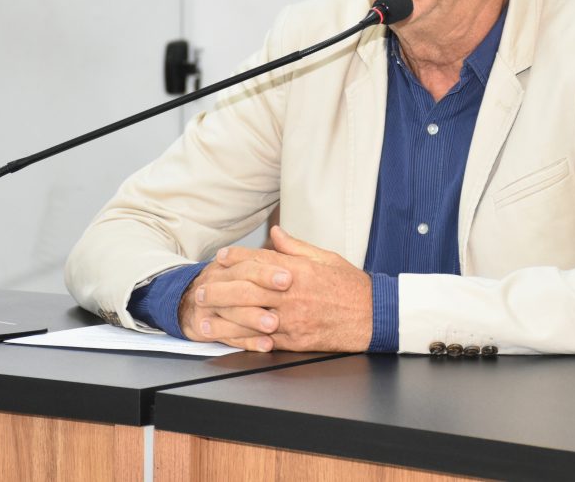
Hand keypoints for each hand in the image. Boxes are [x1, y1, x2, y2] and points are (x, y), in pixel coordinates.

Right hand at [178, 245, 291, 351]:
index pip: (249, 264)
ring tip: (274, 324)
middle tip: (283, 300)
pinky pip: (227, 336)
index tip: (288, 277)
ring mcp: (208, 306)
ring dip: (253, 318)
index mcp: (229, 265)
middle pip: (239, 287)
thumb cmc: (228, 281)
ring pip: (232, 312)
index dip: (268, 271)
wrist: (186, 301)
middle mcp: (216, 282)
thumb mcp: (246, 263)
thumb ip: (268, 251)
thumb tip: (278, 231)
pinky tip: (265, 344)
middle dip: (261, 293)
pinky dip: (247, 341)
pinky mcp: (203, 328)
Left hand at [183, 227, 372, 352]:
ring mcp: (293, 319)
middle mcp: (292, 294)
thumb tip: (275, 234)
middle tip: (201, 290)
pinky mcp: (296, 340)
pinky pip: (263, 340)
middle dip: (219, 290)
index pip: (259, 261)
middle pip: (246, 290)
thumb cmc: (351, 285)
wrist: (373, 316)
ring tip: (205, 318)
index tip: (221, 258)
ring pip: (249, 318)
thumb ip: (296, 247)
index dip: (236, 259)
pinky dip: (243, 339)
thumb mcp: (325, 258)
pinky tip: (228, 338)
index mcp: (299, 270)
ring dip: (223, 318)